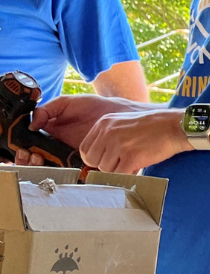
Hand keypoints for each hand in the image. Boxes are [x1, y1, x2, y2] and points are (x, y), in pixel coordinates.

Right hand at [12, 94, 138, 165]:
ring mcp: (73, 154)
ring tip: (44, 160)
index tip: (25, 151)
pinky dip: (68, 170)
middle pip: (41, 158)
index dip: (27, 150)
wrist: (121, 114)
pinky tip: (63, 166)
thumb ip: (48, 110)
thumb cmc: (95, 106)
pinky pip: (75, 169)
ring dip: (47, 165)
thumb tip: (31, 125)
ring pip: (55, 165)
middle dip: (33, 159)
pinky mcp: (88, 160)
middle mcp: (60, 146)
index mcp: (52, 132)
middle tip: (33, 157)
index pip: (34, 145)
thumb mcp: (67, 103)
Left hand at [76, 108, 190, 172]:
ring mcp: (118, 144)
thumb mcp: (124, 123)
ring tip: (134, 162)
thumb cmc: (154, 126)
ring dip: (119, 171)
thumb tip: (98, 159)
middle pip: (93, 161)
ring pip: (106, 170)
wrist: (176, 126)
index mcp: (104, 123)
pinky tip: (138, 167)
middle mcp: (108, 132)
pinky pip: (120, 175)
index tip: (109, 160)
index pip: (85, 149)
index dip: (96, 158)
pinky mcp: (131, 157)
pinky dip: (128, 174)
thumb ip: (108, 136)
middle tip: (122, 163)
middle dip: (106, 165)